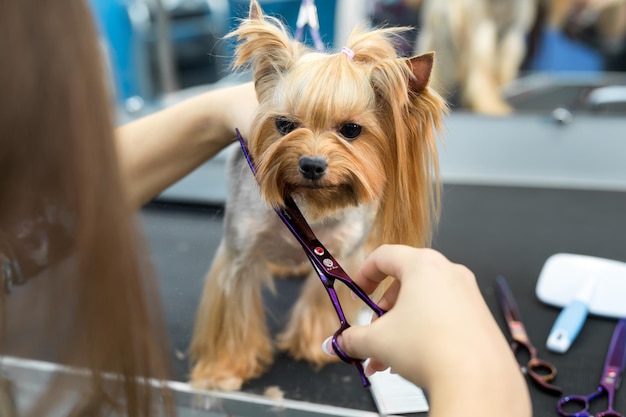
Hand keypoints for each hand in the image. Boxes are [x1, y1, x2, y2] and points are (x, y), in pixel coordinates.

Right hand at [323, 245, 530, 416]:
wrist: (477, 380)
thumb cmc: (431, 348)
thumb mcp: (378, 341)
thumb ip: (353, 339)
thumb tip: (338, 343)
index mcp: (423, 265)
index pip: (384, 256)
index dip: (364, 274)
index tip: (357, 293)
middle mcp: (449, 273)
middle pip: (404, 284)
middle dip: (383, 313)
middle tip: (373, 334)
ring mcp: (468, 295)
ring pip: (423, 304)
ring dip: (400, 328)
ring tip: (387, 358)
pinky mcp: (480, 317)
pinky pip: (443, 317)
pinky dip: (423, 333)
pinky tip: (412, 361)